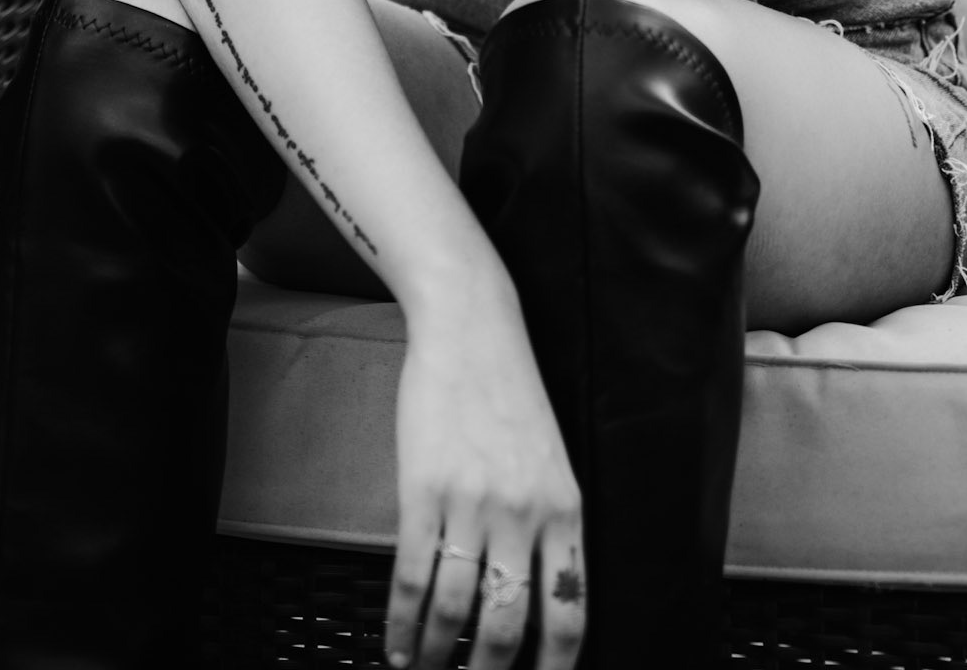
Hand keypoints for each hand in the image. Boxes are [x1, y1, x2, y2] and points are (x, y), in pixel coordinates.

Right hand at [384, 295, 585, 668]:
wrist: (472, 328)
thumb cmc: (510, 394)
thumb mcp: (550, 462)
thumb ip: (548, 526)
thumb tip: (537, 598)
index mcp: (564, 511)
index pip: (570, 616)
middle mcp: (523, 515)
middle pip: (508, 627)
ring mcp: (471, 503)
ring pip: (454, 611)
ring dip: (435, 657)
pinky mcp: (423, 490)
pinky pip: (412, 577)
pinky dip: (401, 625)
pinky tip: (396, 647)